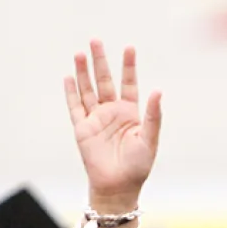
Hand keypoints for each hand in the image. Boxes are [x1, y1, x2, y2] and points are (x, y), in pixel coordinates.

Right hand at [64, 40, 161, 212]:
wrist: (118, 187)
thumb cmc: (138, 166)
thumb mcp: (149, 139)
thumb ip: (153, 115)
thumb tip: (158, 91)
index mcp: (130, 113)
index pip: (128, 83)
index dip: (128, 66)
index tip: (129, 47)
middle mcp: (112, 112)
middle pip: (104, 81)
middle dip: (100, 61)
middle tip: (95, 40)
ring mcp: (96, 119)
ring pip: (87, 90)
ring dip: (83, 72)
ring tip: (80, 53)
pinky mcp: (82, 129)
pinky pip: (75, 107)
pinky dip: (71, 93)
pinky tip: (68, 77)